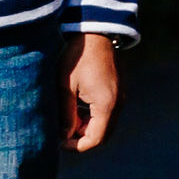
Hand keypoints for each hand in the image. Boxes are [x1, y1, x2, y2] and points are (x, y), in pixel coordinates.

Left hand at [60, 32, 119, 152]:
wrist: (96, 33)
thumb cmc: (77, 57)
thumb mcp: (65, 86)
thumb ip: (65, 114)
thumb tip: (63, 137)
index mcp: (106, 104)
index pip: (95, 139)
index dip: (76, 146)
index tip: (58, 142)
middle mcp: (118, 104)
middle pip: (102, 135)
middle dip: (81, 138)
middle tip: (60, 132)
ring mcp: (120, 97)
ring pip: (104, 125)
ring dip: (86, 127)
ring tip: (66, 117)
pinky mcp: (117, 91)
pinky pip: (107, 113)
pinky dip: (92, 117)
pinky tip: (76, 106)